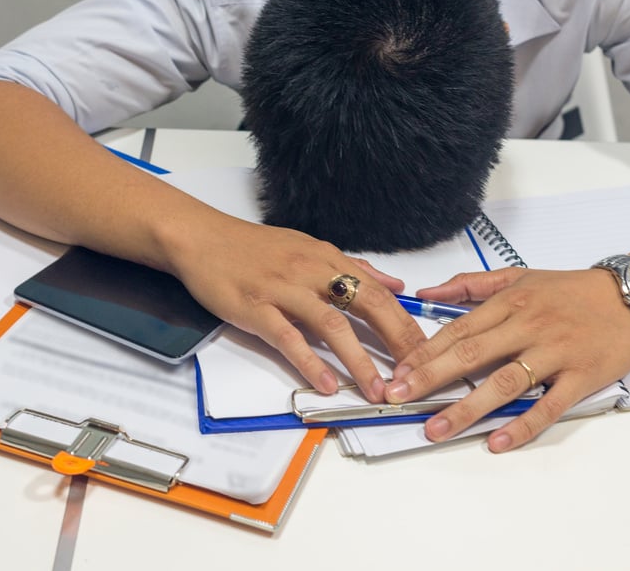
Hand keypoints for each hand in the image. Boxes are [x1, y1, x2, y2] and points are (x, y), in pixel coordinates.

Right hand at [171, 215, 428, 401]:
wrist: (202, 238)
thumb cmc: (254, 247)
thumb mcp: (309, 248)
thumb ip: (353, 268)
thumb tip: (395, 284)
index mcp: (328, 259)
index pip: (379, 292)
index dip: (405, 323)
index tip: (427, 352)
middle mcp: (312, 272)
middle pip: (366, 305)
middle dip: (396, 342)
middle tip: (416, 375)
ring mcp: (283, 290)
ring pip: (331, 325)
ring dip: (358, 360)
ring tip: (377, 390)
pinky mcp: (255, 307)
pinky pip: (288, 338)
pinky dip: (310, 362)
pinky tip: (327, 384)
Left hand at [383, 266, 629, 450]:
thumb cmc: (572, 290)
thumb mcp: (520, 276)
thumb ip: (471, 285)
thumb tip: (426, 292)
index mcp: (510, 302)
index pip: (458, 329)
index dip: (425, 352)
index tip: (397, 372)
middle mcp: (528, 326)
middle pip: (472, 354)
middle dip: (431, 378)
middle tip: (399, 398)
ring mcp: (555, 353)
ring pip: (504, 383)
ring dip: (467, 408)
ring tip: (436, 428)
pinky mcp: (581, 377)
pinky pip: (548, 405)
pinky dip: (523, 425)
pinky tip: (497, 441)